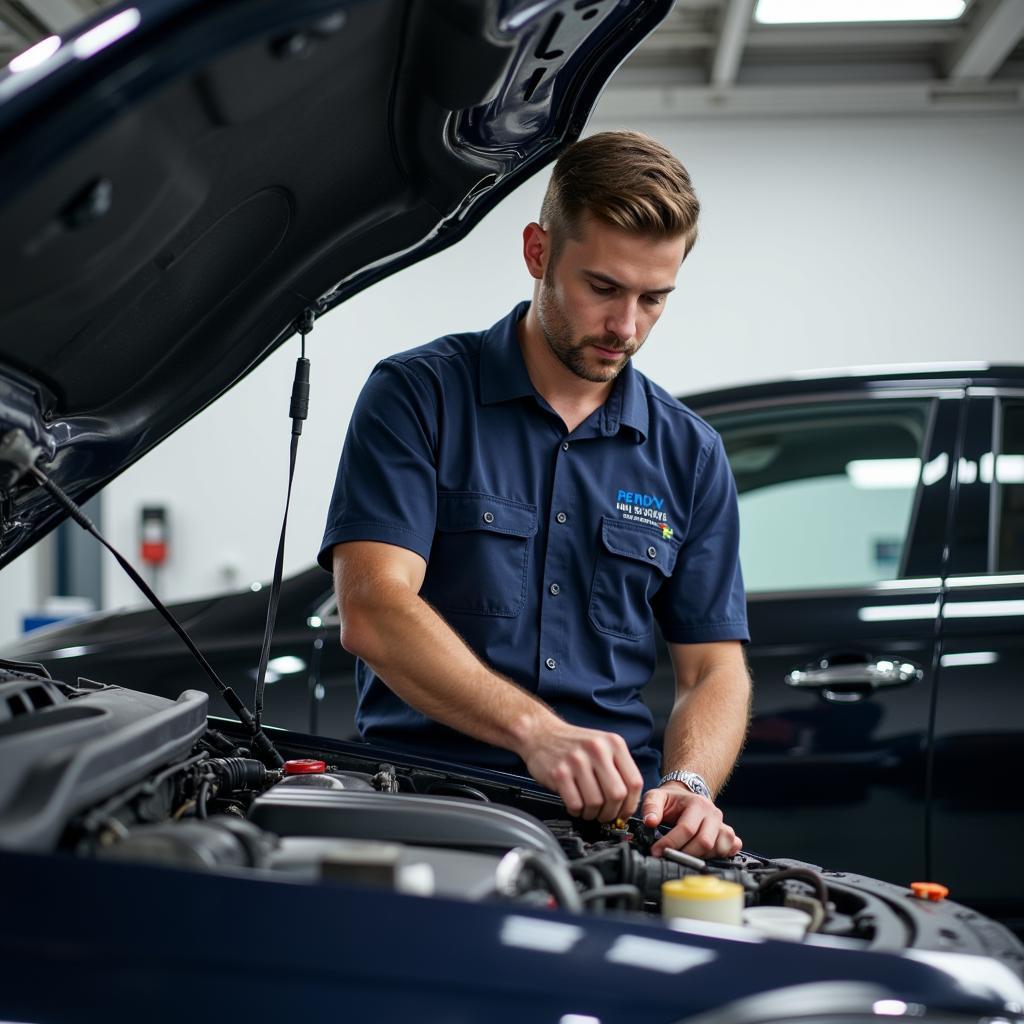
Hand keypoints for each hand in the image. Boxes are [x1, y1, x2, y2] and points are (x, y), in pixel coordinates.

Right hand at [519, 719, 643, 821]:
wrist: (541, 733)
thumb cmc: (573, 744)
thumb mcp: (602, 745)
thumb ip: (617, 768)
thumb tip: (629, 802)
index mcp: (613, 743)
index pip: (634, 782)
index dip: (631, 804)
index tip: (624, 812)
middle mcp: (597, 750)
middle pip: (617, 795)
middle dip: (612, 813)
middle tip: (605, 815)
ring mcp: (577, 761)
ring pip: (596, 803)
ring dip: (593, 814)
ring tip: (588, 810)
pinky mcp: (559, 773)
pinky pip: (576, 804)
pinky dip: (577, 811)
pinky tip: (575, 805)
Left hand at [642, 782, 740, 858]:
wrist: (686, 796)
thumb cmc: (672, 800)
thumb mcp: (656, 796)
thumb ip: (651, 807)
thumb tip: (650, 822)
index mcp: (697, 803)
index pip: (687, 829)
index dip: (670, 843)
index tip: (657, 851)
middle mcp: (714, 814)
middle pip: (705, 842)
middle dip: (685, 853)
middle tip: (670, 856)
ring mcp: (723, 824)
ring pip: (719, 848)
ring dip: (701, 856)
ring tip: (685, 853)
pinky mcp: (729, 834)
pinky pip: (733, 848)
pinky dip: (721, 855)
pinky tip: (706, 855)